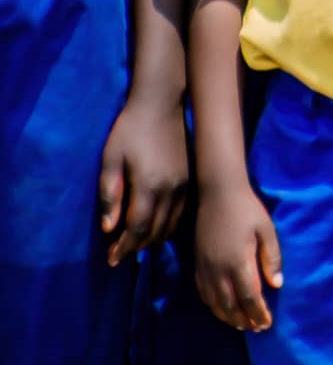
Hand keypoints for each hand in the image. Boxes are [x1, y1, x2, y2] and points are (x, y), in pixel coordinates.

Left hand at [98, 97, 189, 266]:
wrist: (161, 104)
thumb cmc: (130, 130)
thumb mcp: (110, 160)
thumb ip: (110, 194)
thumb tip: (109, 228)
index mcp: (150, 185)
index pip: (137, 228)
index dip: (124, 247)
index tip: (112, 260)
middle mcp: (172, 190)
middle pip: (156, 231)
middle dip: (137, 246)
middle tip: (120, 253)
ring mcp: (186, 185)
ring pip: (172, 225)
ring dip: (153, 238)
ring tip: (136, 242)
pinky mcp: (192, 180)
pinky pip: (182, 213)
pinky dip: (168, 226)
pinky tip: (156, 226)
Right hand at [195, 180, 281, 331]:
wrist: (218, 194)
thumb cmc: (247, 210)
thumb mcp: (267, 230)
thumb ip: (271, 258)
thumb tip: (276, 284)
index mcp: (238, 262)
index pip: (249, 297)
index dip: (257, 313)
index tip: (267, 323)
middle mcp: (218, 270)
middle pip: (230, 305)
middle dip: (244, 320)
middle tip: (256, 328)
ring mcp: (204, 268)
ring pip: (214, 303)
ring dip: (228, 317)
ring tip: (242, 325)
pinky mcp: (196, 265)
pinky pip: (203, 293)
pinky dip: (213, 306)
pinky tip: (222, 309)